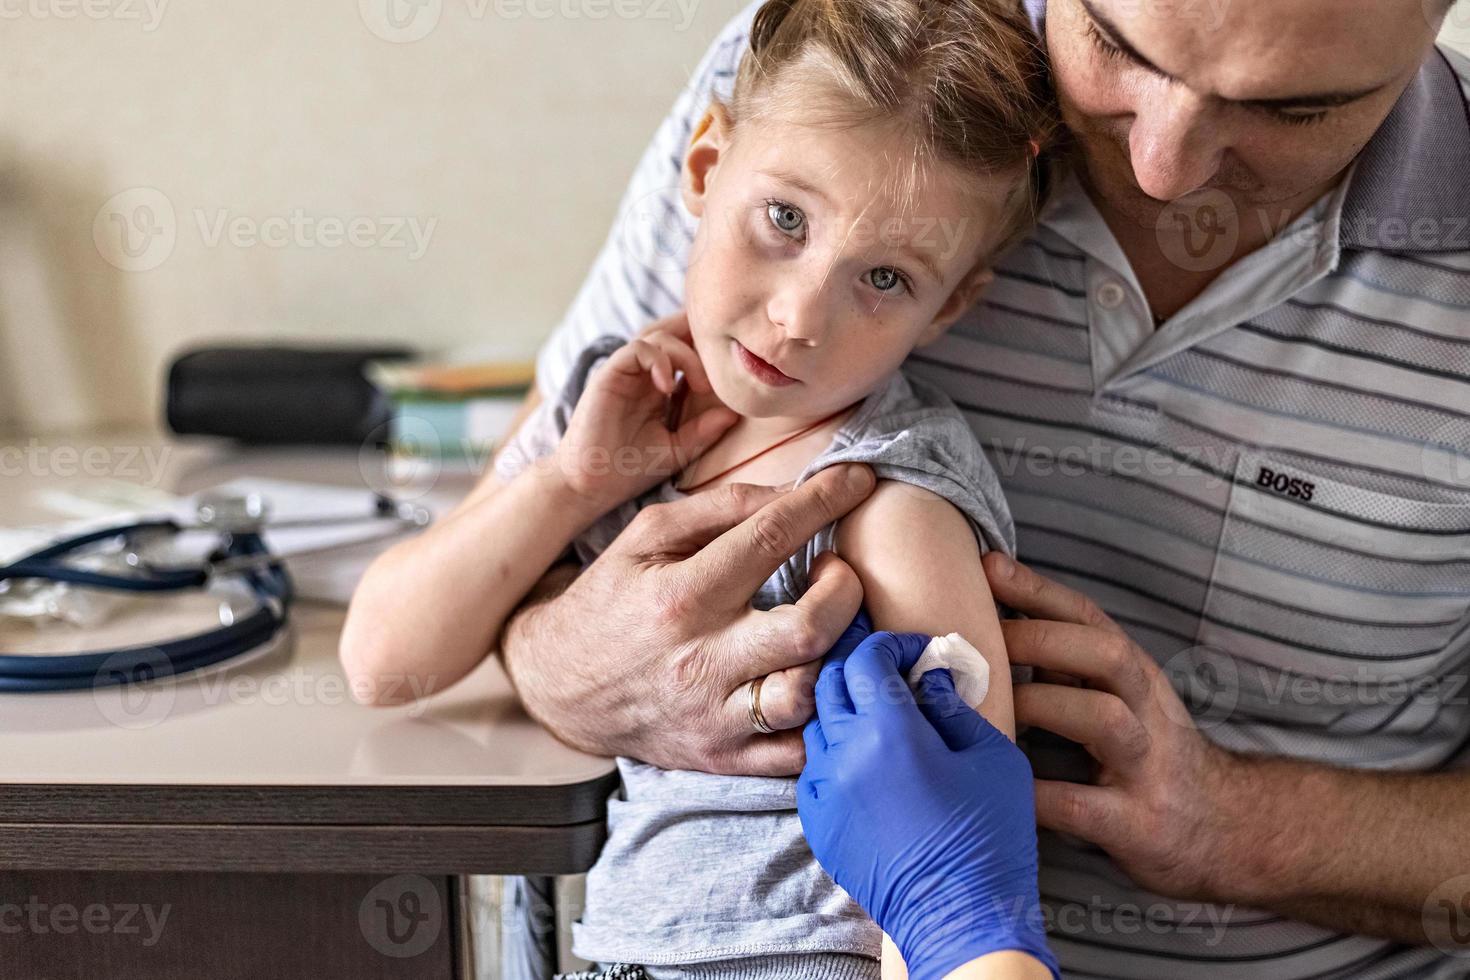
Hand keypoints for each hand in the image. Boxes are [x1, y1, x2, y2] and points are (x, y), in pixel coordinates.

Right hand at [500, 463, 877, 774]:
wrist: (557, 687)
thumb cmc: (611, 600)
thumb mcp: (645, 536)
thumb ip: (719, 507)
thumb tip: (792, 491)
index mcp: (682, 595)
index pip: (770, 537)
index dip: (825, 500)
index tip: (859, 480)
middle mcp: (701, 660)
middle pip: (809, 630)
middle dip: (845, 589)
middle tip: (837, 570)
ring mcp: (715, 717)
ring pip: (809, 696)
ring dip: (839, 655)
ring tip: (830, 628)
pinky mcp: (724, 759)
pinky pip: (798, 753)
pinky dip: (824, 717)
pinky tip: (819, 679)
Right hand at [555, 311, 737, 511]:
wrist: (591, 485)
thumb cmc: (629, 469)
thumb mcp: (678, 449)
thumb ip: (704, 430)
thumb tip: (736, 412)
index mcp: (658, 385)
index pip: (686, 348)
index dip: (708, 348)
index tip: (732, 366)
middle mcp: (643, 374)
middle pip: (673, 331)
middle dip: (699, 336)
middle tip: (722, 359)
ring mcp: (626, 372)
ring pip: (659, 336)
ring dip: (685, 354)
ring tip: (699, 385)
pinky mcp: (609, 375)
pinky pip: (637, 349)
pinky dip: (658, 360)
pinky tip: (669, 387)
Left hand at [799, 622, 1058, 979]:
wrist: (961, 918)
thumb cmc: (989, 840)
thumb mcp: (992, 757)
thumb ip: (955, 707)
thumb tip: (930, 678)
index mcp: (890, 731)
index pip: (867, 658)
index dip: (892, 643)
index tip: (916, 651)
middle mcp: (846, 754)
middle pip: (831, 681)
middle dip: (860, 665)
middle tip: (890, 670)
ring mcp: (825, 790)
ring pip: (817, 723)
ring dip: (844, 708)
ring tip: (879, 716)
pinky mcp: (818, 823)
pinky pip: (812, 769)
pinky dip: (833, 752)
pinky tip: (864, 761)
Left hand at [983, 552, 1247, 903]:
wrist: (1230, 832)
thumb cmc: (1151, 757)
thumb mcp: (1121, 700)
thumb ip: (1066, 668)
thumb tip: (989, 626)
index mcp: (1137, 677)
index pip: (1090, 619)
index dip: (1040, 589)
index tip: (988, 565)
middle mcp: (1148, 712)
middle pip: (1107, 655)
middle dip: (1041, 639)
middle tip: (979, 640)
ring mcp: (1147, 768)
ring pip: (1104, 719)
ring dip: (1042, 707)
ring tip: (990, 712)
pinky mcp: (1136, 825)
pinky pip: (1081, 805)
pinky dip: (1034, 794)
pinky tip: (996, 788)